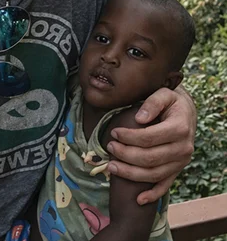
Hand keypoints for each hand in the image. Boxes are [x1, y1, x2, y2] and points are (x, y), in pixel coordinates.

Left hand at [106, 86, 195, 204]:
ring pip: (154, 174)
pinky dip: (152, 195)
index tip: (114, 132)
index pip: (150, 138)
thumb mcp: (163, 94)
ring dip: (131, 174)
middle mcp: (183, 148)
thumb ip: (152, 103)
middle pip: (150, 158)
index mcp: (180, 128)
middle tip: (109, 147)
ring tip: (111, 167)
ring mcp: (181, 162)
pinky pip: (165, 185)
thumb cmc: (170, 101)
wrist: (185, 111)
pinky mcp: (177, 170)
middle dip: (125, 154)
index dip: (129, 137)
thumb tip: (140, 118)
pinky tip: (138, 200)